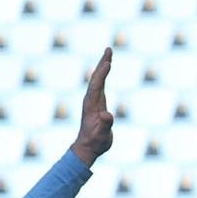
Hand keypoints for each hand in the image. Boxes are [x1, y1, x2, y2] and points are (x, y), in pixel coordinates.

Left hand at [71, 48, 113, 163]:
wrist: (87, 148)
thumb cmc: (95, 142)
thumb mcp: (101, 135)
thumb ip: (104, 125)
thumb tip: (107, 116)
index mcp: (91, 105)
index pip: (96, 85)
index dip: (102, 74)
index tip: (108, 62)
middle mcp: (91, 100)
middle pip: (96, 78)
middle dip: (102, 63)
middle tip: (108, 49)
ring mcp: (93, 101)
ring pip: (97, 79)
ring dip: (103, 65)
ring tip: (108, 53)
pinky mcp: (97, 103)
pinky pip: (100, 84)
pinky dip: (103, 74)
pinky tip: (106, 68)